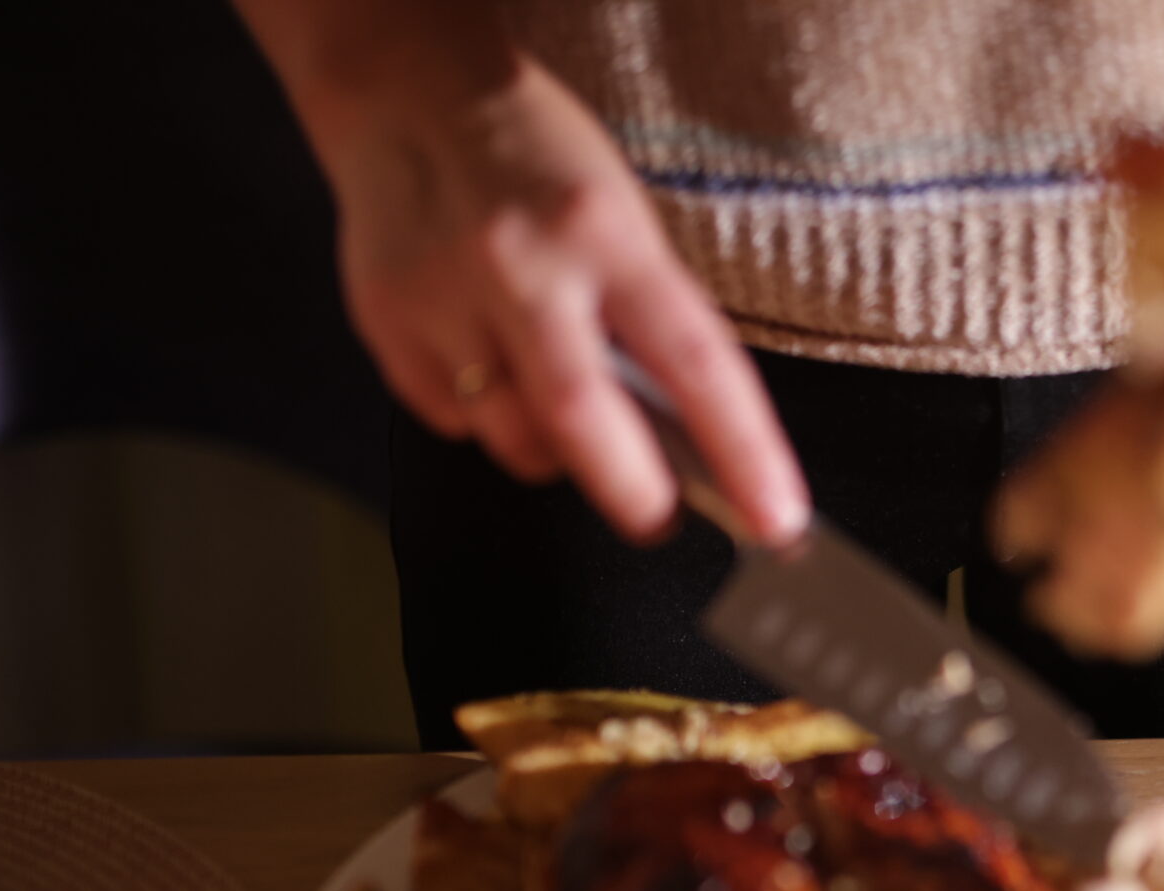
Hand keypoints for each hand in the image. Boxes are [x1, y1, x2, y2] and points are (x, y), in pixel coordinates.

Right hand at [242, 2, 806, 543]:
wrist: (407, 98)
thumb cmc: (539, 164)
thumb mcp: (622, 220)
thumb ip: (649, 322)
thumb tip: (689, 444)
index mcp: (605, 233)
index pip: (694, 362)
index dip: (742, 453)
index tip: (776, 519)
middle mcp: (522, 265)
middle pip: (583, 420)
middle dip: (635, 493)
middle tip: (660, 516)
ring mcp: (444, 296)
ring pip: (513, 438)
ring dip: (554, 452)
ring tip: (563, 410)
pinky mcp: (387, 324)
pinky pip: (452, 419)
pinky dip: (485, 416)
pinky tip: (488, 362)